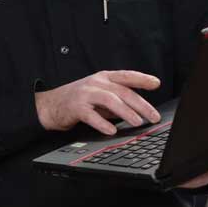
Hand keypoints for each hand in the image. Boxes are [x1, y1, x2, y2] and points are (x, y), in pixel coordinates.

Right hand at [35, 70, 160, 134]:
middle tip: (153, 116)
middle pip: (122, 91)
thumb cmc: (79, 101)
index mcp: (104, 78)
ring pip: (109, 100)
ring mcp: (85, 94)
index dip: (141, 78)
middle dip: (140, 104)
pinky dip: (103, 123)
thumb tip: (140, 111)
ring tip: (138, 122)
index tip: (156, 83)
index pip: (126, 76)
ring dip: (126, 111)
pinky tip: (112, 130)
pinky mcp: (76, 107)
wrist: (51, 105)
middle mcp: (96, 83)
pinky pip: (91, 115)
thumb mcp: (100, 95)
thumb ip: (118, 100)